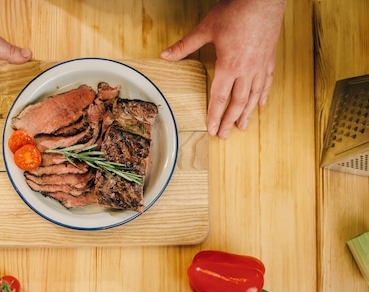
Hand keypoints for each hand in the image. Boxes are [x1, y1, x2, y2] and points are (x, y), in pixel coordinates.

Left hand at [161, 0, 285, 137]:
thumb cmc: (236, 12)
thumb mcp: (206, 29)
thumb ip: (185, 46)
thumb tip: (165, 55)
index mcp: (229, 65)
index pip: (220, 97)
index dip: (215, 115)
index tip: (211, 129)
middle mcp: (247, 70)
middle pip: (237, 102)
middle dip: (229, 121)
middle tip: (224, 136)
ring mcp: (260, 66)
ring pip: (254, 96)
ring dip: (247, 114)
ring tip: (243, 127)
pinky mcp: (270, 59)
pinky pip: (267, 82)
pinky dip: (263, 96)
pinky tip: (261, 105)